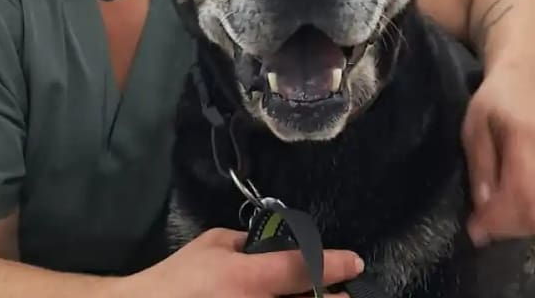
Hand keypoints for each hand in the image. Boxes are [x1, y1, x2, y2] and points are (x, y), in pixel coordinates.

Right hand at [126, 227, 364, 297]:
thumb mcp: (213, 244)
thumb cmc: (179, 277)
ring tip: (321, 297)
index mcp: (248, 277)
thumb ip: (247, 243)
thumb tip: (273, 243)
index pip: (303, 267)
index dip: (334, 263)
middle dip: (334, 297)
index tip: (355, 261)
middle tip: (344, 291)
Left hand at [461, 73, 534, 246]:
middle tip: (480, 229)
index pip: (522, 192)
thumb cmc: (495, 104)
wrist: (529, 86)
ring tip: (492, 221)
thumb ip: (480, 166)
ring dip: (517, 227)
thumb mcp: (474, 127)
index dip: (499, 218)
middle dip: (507, 228)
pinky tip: (508, 212)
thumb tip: (483, 206)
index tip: (474, 229)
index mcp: (529, 139)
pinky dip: (529, 219)